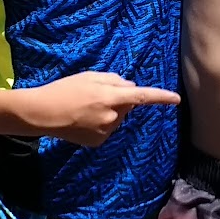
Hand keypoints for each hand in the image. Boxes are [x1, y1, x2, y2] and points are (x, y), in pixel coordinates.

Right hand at [18, 72, 179, 146]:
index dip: (160, 97)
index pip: (142, 97)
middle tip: (95, 93)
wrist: (43, 114)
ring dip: (108, 111)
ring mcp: (106, 132)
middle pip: (127, 105)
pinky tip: (82, 119)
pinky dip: (100, 123)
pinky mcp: (98, 142)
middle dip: (119, 99)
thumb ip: (114, 80)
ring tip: (84, 107)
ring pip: (117, 118)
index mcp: (111, 97)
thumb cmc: (64, 90)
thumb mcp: (90, 76)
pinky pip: (107, 129)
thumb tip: (130, 88)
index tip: (176, 99)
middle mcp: (112, 117)